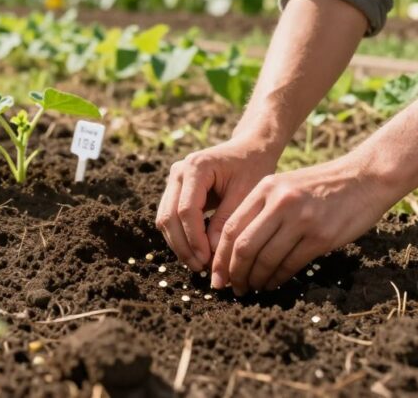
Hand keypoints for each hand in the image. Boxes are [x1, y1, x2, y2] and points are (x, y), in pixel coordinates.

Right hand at [156, 134, 282, 271]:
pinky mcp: (176, 190)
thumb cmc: (252, 167)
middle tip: (200, 267)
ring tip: (198, 264)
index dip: (194, 238)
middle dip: (182, 246)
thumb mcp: (246, 193)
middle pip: (169, 216)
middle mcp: (178, 171)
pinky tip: (195, 252)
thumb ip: (227, 221)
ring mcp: (174, 180)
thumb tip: (212, 254)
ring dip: (178, 244)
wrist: (249, 148)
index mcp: (196, 167)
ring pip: (165, 219)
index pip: (186, 210)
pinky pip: (170, 217)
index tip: (207, 260)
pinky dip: (180, 236)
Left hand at [210, 155, 394, 294]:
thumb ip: (261, 208)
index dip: (220, 256)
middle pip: (243, 246)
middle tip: (231, 288)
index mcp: (266, 188)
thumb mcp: (285, 186)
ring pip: (265, 259)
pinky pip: (290, 265)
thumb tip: (234, 247)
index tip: (216, 274)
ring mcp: (301, 219)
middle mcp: (280, 202)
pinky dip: (277, 279)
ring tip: (251, 289)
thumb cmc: (321, 186)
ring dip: (255, 280)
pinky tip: (272, 284)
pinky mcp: (321, 237)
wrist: (364, 178)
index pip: (231, 227)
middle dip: (233, 273)